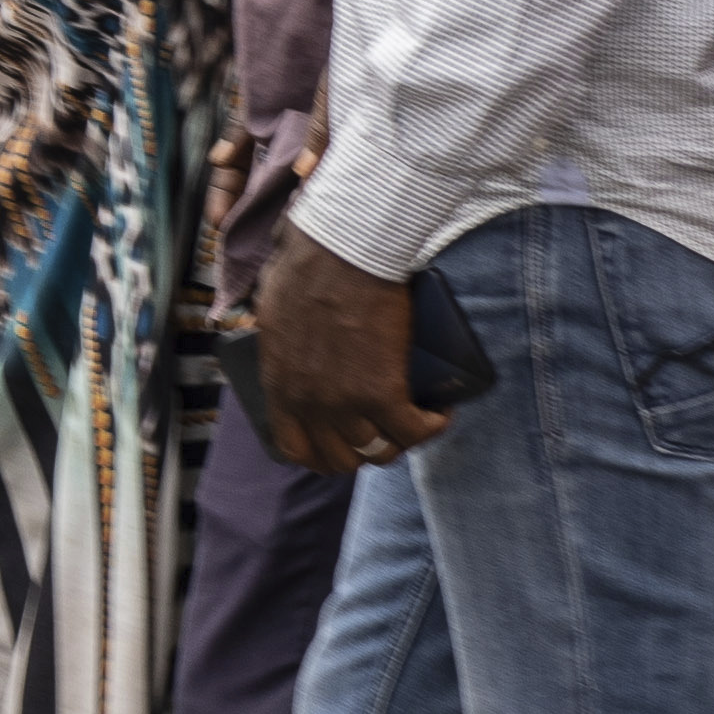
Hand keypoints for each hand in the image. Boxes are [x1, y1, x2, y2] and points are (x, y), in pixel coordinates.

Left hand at [250, 230, 450, 474]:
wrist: (342, 253)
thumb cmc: (305, 269)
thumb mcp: (273, 316)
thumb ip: (282, 349)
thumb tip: (293, 356)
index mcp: (278, 383)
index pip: (294, 447)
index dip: (321, 455)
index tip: (342, 444)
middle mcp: (309, 402)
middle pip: (341, 459)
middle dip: (365, 451)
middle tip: (384, 429)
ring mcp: (345, 401)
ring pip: (380, 450)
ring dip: (401, 440)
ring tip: (414, 418)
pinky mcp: (383, 392)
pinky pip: (415, 432)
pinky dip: (433, 425)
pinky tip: (440, 410)